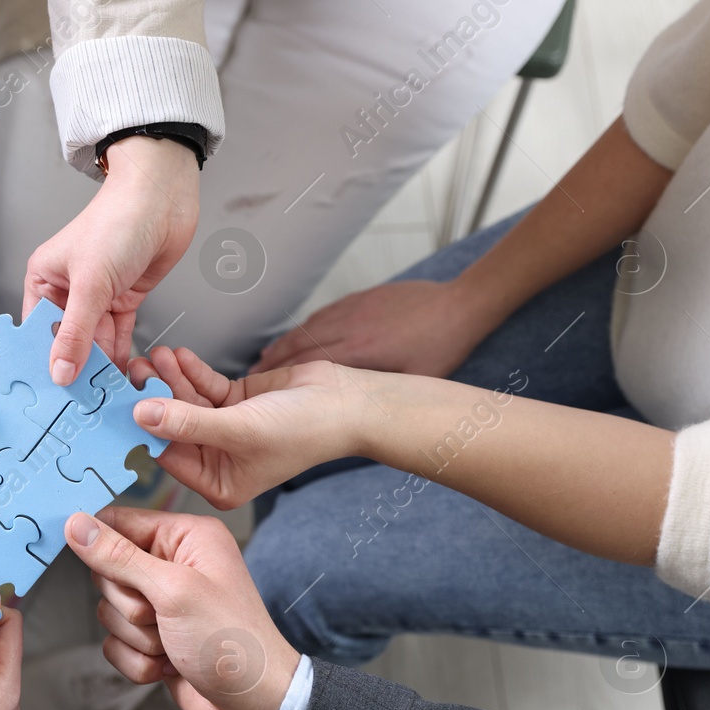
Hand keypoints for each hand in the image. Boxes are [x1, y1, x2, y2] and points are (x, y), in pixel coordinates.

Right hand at [25, 136, 198, 383]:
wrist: (163, 198)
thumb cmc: (118, 221)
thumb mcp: (90, 283)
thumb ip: (76, 333)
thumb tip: (59, 372)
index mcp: (43, 280)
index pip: (36, 331)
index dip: (42, 363)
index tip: (48, 396)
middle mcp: (67, 291)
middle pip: (66, 342)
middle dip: (74, 371)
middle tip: (78, 407)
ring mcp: (97, 298)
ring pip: (94, 344)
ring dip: (100, 369)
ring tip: (102, 401)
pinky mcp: (124, 301)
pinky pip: (118, 338)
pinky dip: (121, 358)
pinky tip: (122, 380)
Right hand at [64, 509, 297, 709]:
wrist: (254, 705)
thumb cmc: (231, 642)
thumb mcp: (173, 591)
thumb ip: (119, 557)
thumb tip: (77, 525)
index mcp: (186, 538)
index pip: (119, 521)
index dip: (97, 540)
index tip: (83, 556)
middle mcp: (174, 566)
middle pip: (108, 572)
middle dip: (130, 606)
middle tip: (162, 617)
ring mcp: (163, 605)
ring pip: (109, 612)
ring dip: (136, 638)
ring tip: (173, 645)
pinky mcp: (154, 639)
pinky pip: (116, 643)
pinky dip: (138, 661)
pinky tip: (170, 666)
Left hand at [126, 346, 362, 508]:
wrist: (347, 403)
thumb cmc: (305, 430)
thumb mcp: (238, 430)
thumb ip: (187, 423)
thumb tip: (143, 415)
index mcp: (219, 482)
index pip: (170, 456)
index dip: (145, 430)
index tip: (120, 405)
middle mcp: (220, 458)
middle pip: (174, 425)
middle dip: (155, 397)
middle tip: (134, 372)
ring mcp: (226, 428)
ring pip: (186, 402)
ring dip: (170, 379)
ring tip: (154, 356)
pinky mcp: (235, 402)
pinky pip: (204, 387)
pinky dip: (191, 371)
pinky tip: (176, 356)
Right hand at [250, 278, 496, 375]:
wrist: (460, 305)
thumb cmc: (442, 347)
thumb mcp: (413, 380)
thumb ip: (379, 391)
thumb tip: (351, 409)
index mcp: (361, 352)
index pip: (308, 366)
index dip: (280, 379)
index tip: (260, 392)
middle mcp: (349, 328)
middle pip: (298, 347)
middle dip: (271, 364)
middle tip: (248, 380)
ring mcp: (352, 310)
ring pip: (307, 329)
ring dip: (282, 346)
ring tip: (263, 362)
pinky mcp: (359, 299)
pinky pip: (322, 315)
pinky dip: (303, 329)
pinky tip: (293, 338)